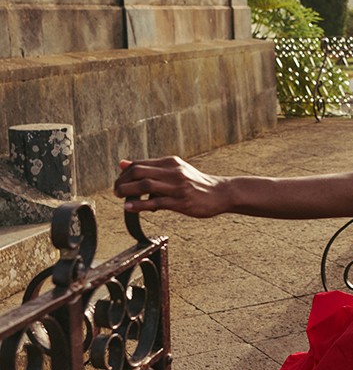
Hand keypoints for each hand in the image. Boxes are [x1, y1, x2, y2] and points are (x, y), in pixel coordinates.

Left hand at [114, 156, 230, 218]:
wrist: (220, 193)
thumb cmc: (195, 183)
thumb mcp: (174, 170)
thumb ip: (150, 168)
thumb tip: (123, 164)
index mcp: (170, 162)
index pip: (140, 164)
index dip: (125, 173)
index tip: (119, 182)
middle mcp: (173, 171)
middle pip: (139, 172)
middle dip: (123, 181)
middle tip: (116, 191)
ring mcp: (177, 186)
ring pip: (145, 185)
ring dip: (128, 191)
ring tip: (119, 197)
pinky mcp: (181, 201)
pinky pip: (156, 202)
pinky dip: (140, 205)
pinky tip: (130, 207)